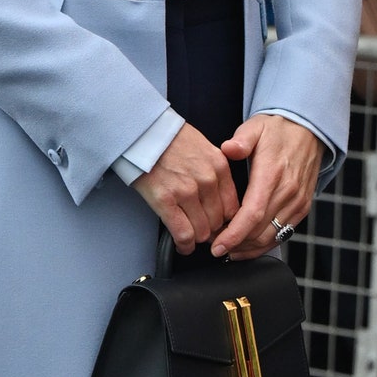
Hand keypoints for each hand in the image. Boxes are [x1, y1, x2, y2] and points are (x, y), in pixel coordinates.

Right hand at [133, 121, 237, 251]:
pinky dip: (185, 245)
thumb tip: (218, 200)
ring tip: (189, 237)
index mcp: (219, 167)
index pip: (233, 207)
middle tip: (200, 230)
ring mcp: (187, 191)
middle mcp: (207, 180)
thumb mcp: (204, 148)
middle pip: (218, 222)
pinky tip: (183, 245)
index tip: (217, 225)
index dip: (225, 221)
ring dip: (196, 237)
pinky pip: (183, 233)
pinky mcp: (166, 200)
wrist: (143, 131)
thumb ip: (215, 172)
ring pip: (202, 231)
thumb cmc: (169, 139)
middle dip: (210, 230)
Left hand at [212, 116, 322, 258]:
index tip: (217, 246)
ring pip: (271, 237)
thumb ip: (241, 140)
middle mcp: (288, 192)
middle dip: (235, 245)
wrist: (309, 131)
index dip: (233, 235)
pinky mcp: (302, 208)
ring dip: (247, 248)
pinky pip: (282, 234)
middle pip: (259, 231)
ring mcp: (297, 203)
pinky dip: (263, 245)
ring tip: (227, 248)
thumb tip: (228, 148)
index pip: (252, 214)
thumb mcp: (256, 127)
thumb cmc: (278, 130)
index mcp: (272, 174)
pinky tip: (246, 246)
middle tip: (214, 247)